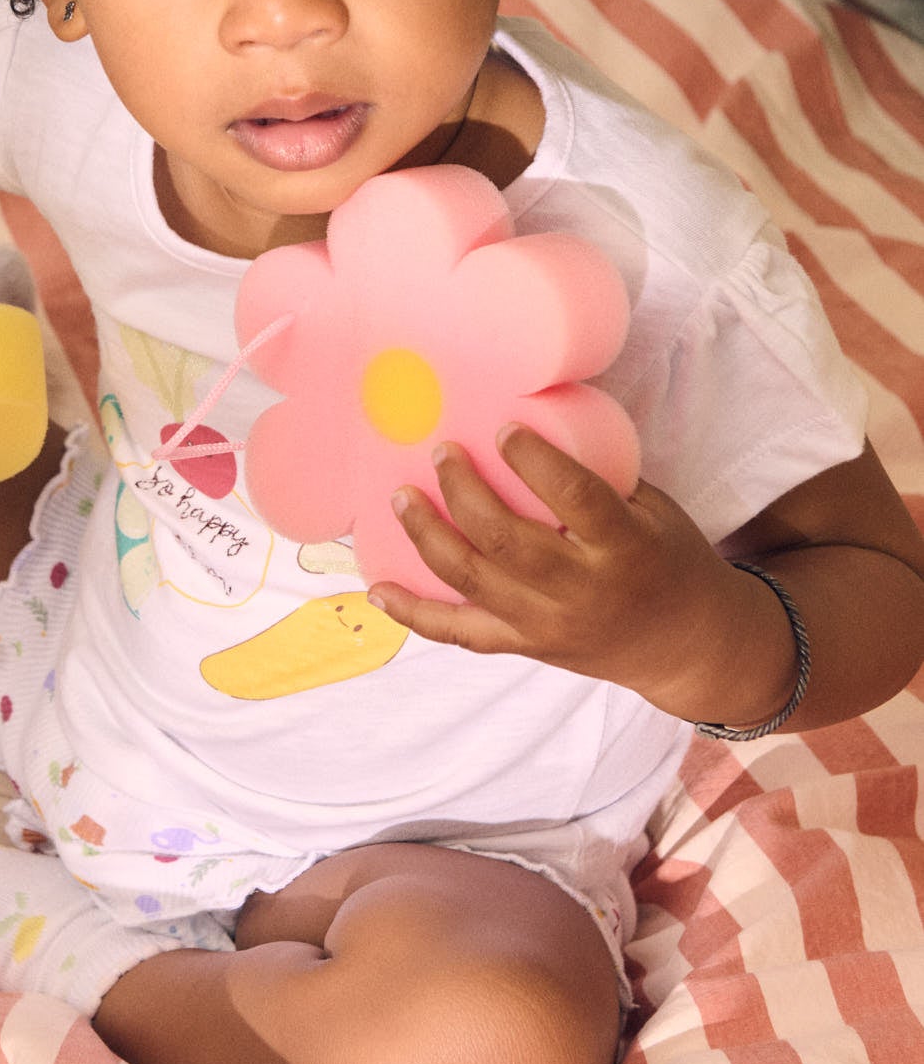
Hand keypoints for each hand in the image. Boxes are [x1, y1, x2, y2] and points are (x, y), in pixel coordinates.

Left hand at [368, 426, 747, 716]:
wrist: (686, 647)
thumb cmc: (670, 561)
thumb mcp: (656, 511)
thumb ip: (600, 475)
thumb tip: (536, 415)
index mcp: (625, 548)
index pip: (574, 498)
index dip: (534, 460)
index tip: (505, 424)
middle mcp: (582, 592)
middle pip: (506, 541)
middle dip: (463, 492)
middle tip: (441, 451)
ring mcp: (548, 625)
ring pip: (472, 582)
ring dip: (427, 536)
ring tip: (401, 496)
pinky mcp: (525, 646)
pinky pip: (460, 634)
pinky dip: (413, 614)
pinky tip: (377, 589)